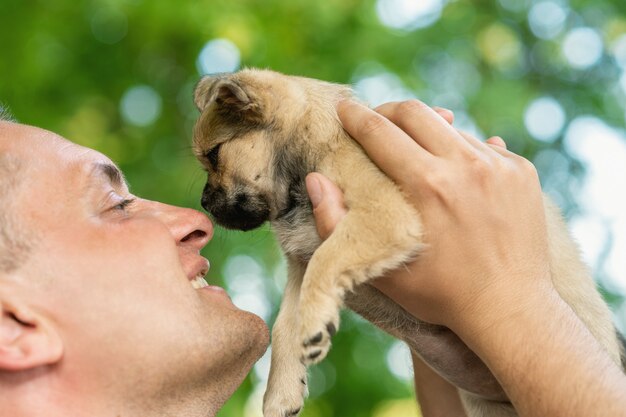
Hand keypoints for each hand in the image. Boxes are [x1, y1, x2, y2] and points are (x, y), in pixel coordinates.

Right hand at [308, 100, 551, 336]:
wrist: (511, 309)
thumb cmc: (440, 295)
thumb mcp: (379, 270)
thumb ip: (336, 225)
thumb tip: (317, 180)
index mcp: (426, 185)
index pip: (379, 131)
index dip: (355, 116)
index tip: (343, 107)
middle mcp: (465, 164)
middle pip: (416, 112)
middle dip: (388, 111)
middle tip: (375, 121)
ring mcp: (499, 165)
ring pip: (450, 127)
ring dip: (427, 133)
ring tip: (416, 153)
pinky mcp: (521, 171)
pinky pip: (483, 145)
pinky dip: (461, 152)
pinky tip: (454, 173)